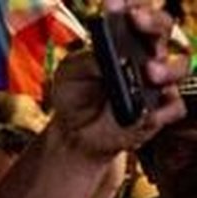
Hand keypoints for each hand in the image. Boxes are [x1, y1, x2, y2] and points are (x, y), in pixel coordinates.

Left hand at [50, 0, 187, 160]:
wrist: (75, 132)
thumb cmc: (75, 94)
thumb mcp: (70, 73)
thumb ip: (86, 60)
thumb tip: (103, 52)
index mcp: (125, 37)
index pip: (136, 11)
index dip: (131, 3)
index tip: (115, 0)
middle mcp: (148, 53)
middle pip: (162, 29)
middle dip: (152, 21)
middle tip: (137, 20)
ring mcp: (158, 81)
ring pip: (179, 66)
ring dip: (167, 67)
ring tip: (148, 70)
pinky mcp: (161, 109)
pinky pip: (173, 106)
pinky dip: (162, 110)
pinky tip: (147, 113)